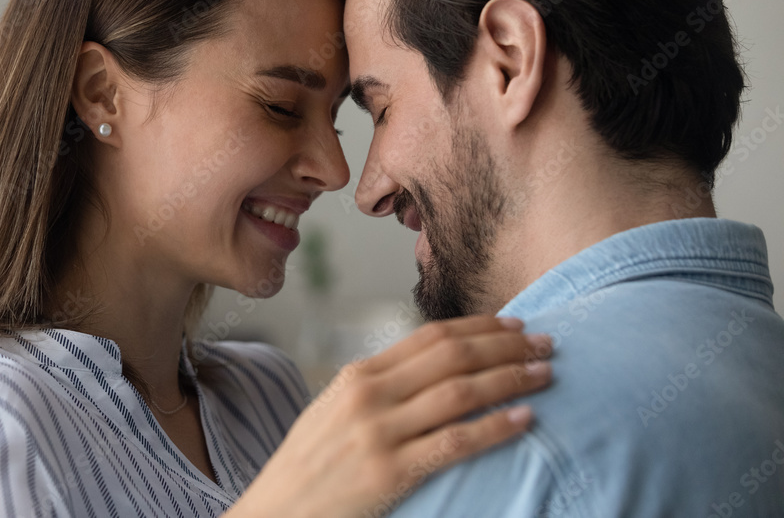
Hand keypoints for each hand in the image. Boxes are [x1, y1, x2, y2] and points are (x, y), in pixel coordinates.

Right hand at [225, 316, 552, 517]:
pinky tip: (524, 418)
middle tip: (547, 343)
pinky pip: (454, 443)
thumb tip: (432, 370)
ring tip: (546, 374)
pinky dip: (494, 427)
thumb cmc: (310, 464)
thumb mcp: (335, 410)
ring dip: (510, 379)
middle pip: (452, 356)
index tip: (514, 325)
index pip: (431, 337)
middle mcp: (370, 395)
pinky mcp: (389, 473)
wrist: (276, 512)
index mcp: (358, 375)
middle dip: (505, 347)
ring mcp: (379, 433)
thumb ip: (378, 388)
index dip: (479, 327)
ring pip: (460, 393)